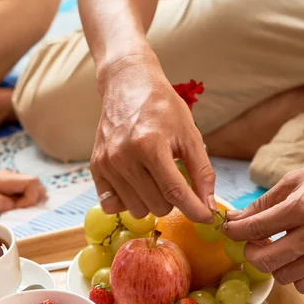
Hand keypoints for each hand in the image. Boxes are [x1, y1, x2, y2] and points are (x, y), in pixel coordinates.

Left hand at [0, 170, 45, 212]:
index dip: (30, 198)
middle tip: (18, 211)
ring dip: (30, 200)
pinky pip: (25, 190)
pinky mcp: (8, 185)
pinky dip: (25, 200)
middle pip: (36, 183)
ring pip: (33, 186)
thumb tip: (12, 205)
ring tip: (15, 210)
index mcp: (3, 179)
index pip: (32, 182)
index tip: (16, 209)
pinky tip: (12, 207)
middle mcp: (10, 176)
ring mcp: (10, 179)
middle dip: (33, 199)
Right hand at [90, 56, 214, 221]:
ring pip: (136, 209)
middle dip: (173, 200)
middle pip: (157, 205)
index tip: (206, 217)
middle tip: (174, 179)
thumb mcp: (190, 134)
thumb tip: (208, 206)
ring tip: (154, 179)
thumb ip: (202, 172)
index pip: (175, 192)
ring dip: (150, 201)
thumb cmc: (163, 108)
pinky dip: (128, 201)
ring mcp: (107, 164)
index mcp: (150, 145)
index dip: (195, 209)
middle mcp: (124, 157)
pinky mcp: (95, 168)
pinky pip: (112, 205)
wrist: (128, 85)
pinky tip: (135, 184)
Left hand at [225, 152, 303, 293]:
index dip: (234, 232)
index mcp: (302, 207)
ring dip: (274, 264)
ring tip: (279, 246)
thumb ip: (263, 203)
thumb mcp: (297, 179)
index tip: (230, 230)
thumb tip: (234, 220)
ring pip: (283, 277)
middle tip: (253, 242)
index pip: (254, 229)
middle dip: (251, 252)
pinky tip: (298, 257)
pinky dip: (295, 275)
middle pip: (264, 261)